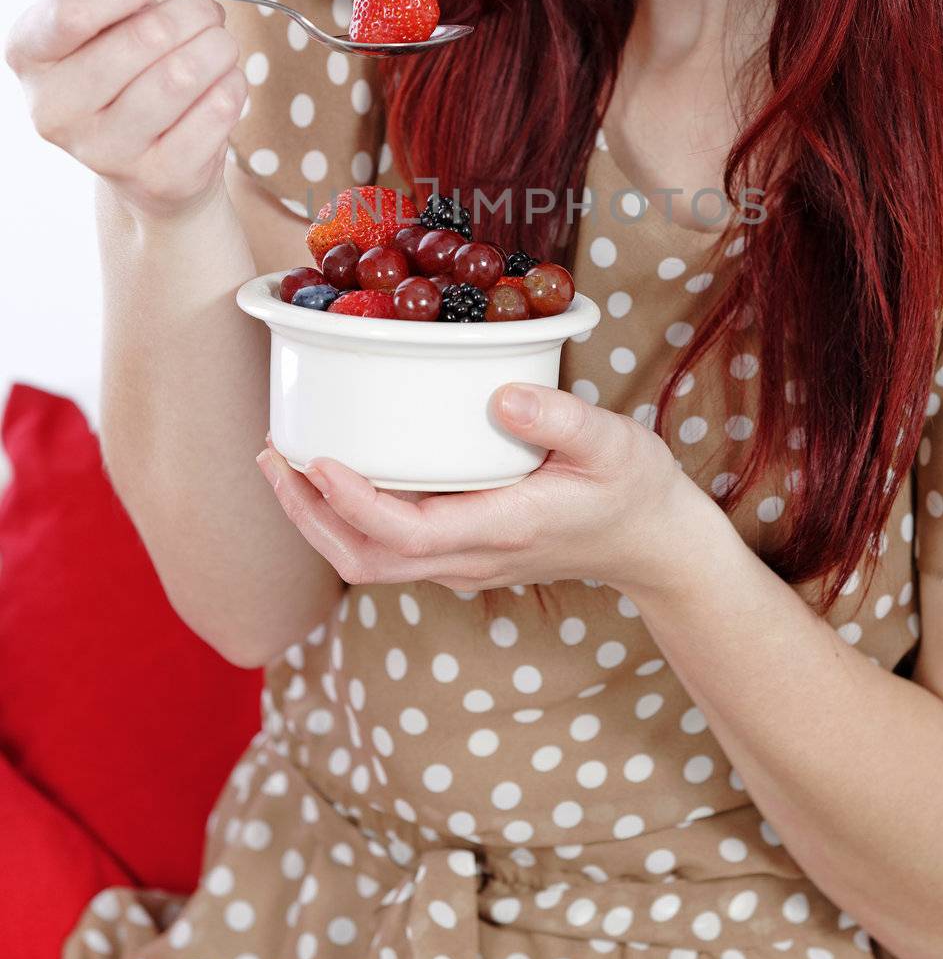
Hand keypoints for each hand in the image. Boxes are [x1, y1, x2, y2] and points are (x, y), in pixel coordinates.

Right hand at [3, 0, 246, 219]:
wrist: (151, 163)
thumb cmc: (125, 70)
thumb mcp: (99, 17)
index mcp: (30, 57)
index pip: (73, 11)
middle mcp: (54, 111)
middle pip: (142, 40)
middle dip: (192, 13)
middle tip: (208, 12)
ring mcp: (104, 152)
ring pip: (183, 76)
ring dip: (218, 47)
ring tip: (220, 44)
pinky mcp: (158, 179)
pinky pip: (216, 113)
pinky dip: (233, 86)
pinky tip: (225, 82)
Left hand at [256, 383, 698, 597]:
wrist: (652, 543)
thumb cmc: (633, 488)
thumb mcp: (613, 443)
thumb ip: (561, 419)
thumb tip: (499, 395)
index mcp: (503, 530)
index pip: (405, 534)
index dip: (351, 503)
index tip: (318, 459)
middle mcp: (471, 558)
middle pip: (365, 560)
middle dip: (308, 514)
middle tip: (274, 455)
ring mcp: (462, 563)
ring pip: (368, 562)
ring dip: (317, 519)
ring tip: (284, 461)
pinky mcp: (459, 553)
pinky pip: (386, 549)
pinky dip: (344, 517)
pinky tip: (331, 473)